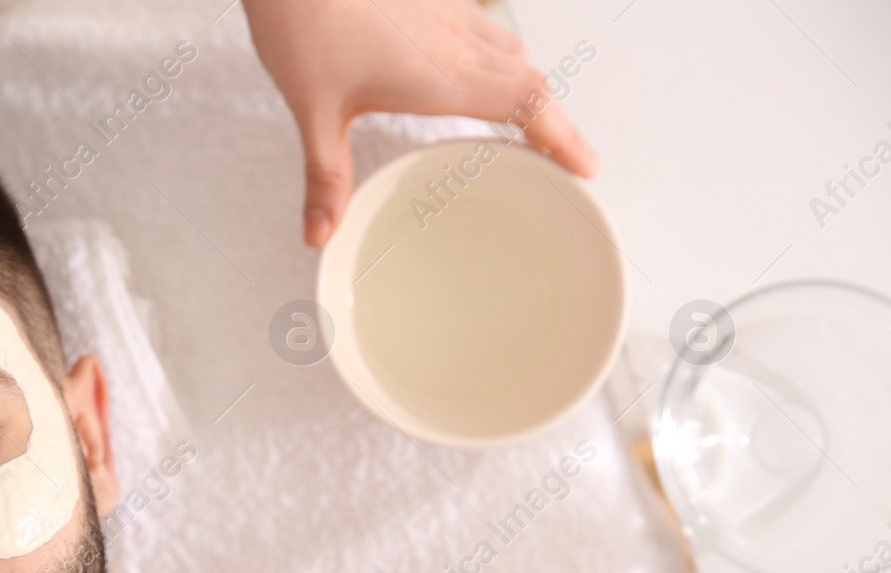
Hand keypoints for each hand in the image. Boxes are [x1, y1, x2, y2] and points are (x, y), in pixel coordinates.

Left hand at [242, 0, 599, 246]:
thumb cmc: (305, 20)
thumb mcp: (313, 112)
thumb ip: (325, 176)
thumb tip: (321, 233)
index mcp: (440, 75)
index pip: (526, 105)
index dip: (563, 137)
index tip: (585, 164)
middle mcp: (457, 39)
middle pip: (531, 79)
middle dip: (556, 120)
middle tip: (568, 153)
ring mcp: (449, 10)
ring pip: (510, 48)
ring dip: (528, 83)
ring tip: (527, 117)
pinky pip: (484, 24)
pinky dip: (497, 53)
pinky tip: (475, 64)